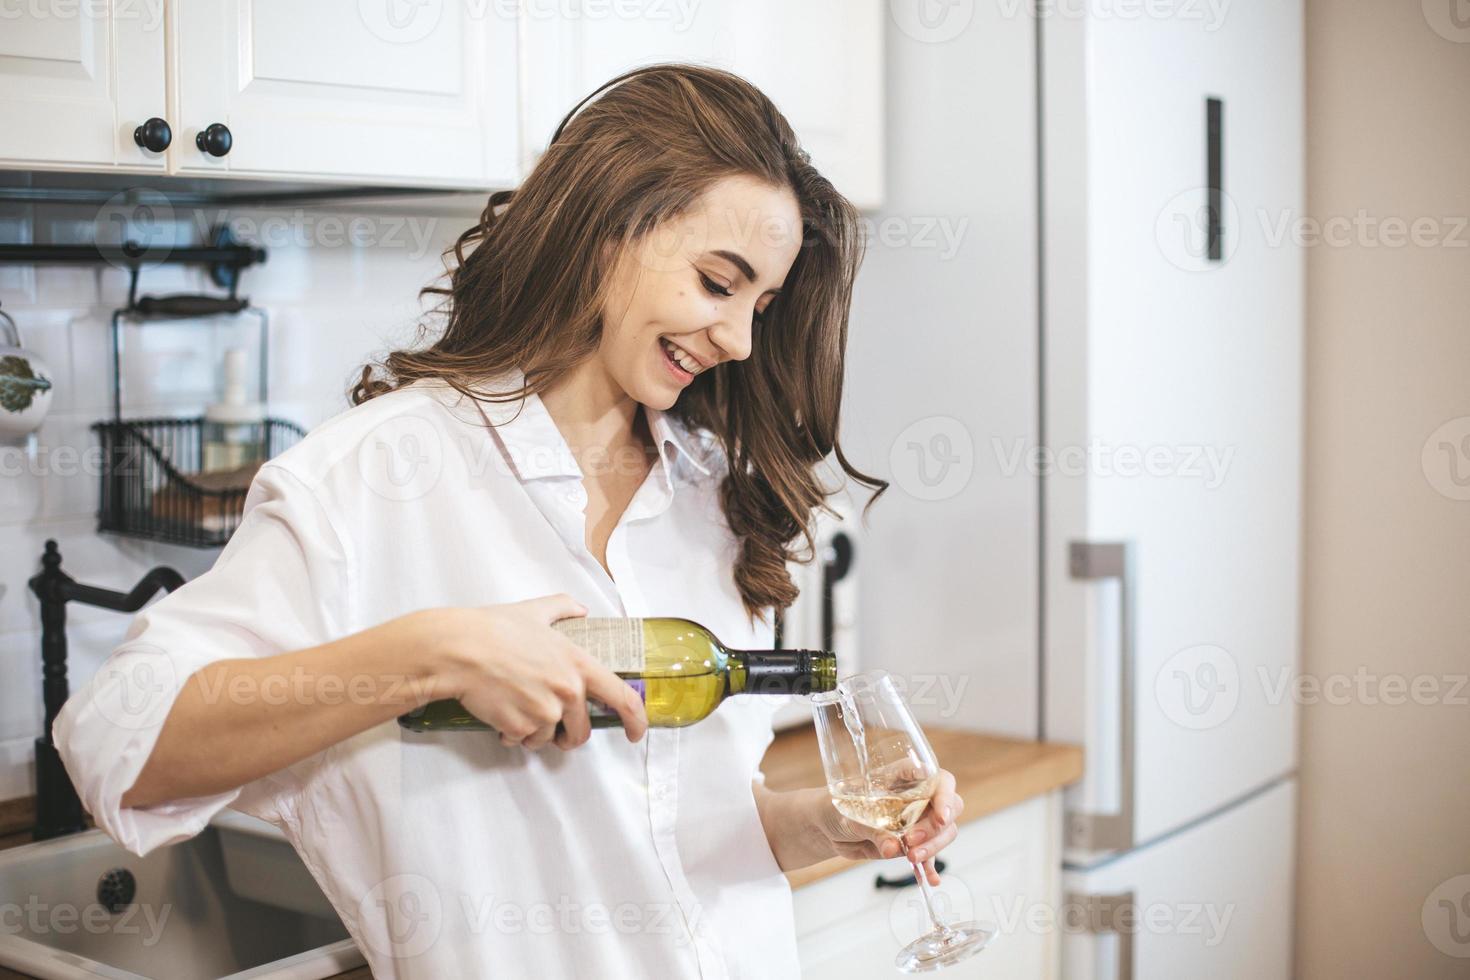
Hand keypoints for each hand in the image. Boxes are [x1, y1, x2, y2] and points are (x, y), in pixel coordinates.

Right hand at [414, 594, 647, 749]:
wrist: (459, 650)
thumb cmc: (492, 629)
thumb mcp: (534, 611)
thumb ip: (562, 608)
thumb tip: (580, 609)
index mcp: (577, 664)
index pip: (621, 697)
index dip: (635, 718)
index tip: (636, 732)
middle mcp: (568, 691)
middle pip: (581, 730)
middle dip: (567, 734)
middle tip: (549, 724)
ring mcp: (545, 712)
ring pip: (548, 738)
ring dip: (534, 732)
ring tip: (516, 709)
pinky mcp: (521, 728)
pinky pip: (522, 741)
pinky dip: (511, 733)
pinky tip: (499, 712)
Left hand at [810, 769, 964, 885]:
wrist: (827, 826)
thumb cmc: (837, 805)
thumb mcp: (851, 812)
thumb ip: (873, 828)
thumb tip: (892, 847)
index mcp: (903, 776)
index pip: (936, 778)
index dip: (945, 795)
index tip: (942, 815)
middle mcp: (917, 795)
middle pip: (950, 806)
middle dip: (936, 826)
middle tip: (913, 840)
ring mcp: (918, 820)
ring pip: (944, 831)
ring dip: (933, 847)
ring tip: (911, 858)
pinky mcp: (912, 843)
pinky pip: (930, 855)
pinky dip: (930, 867)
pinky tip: (930, 879)